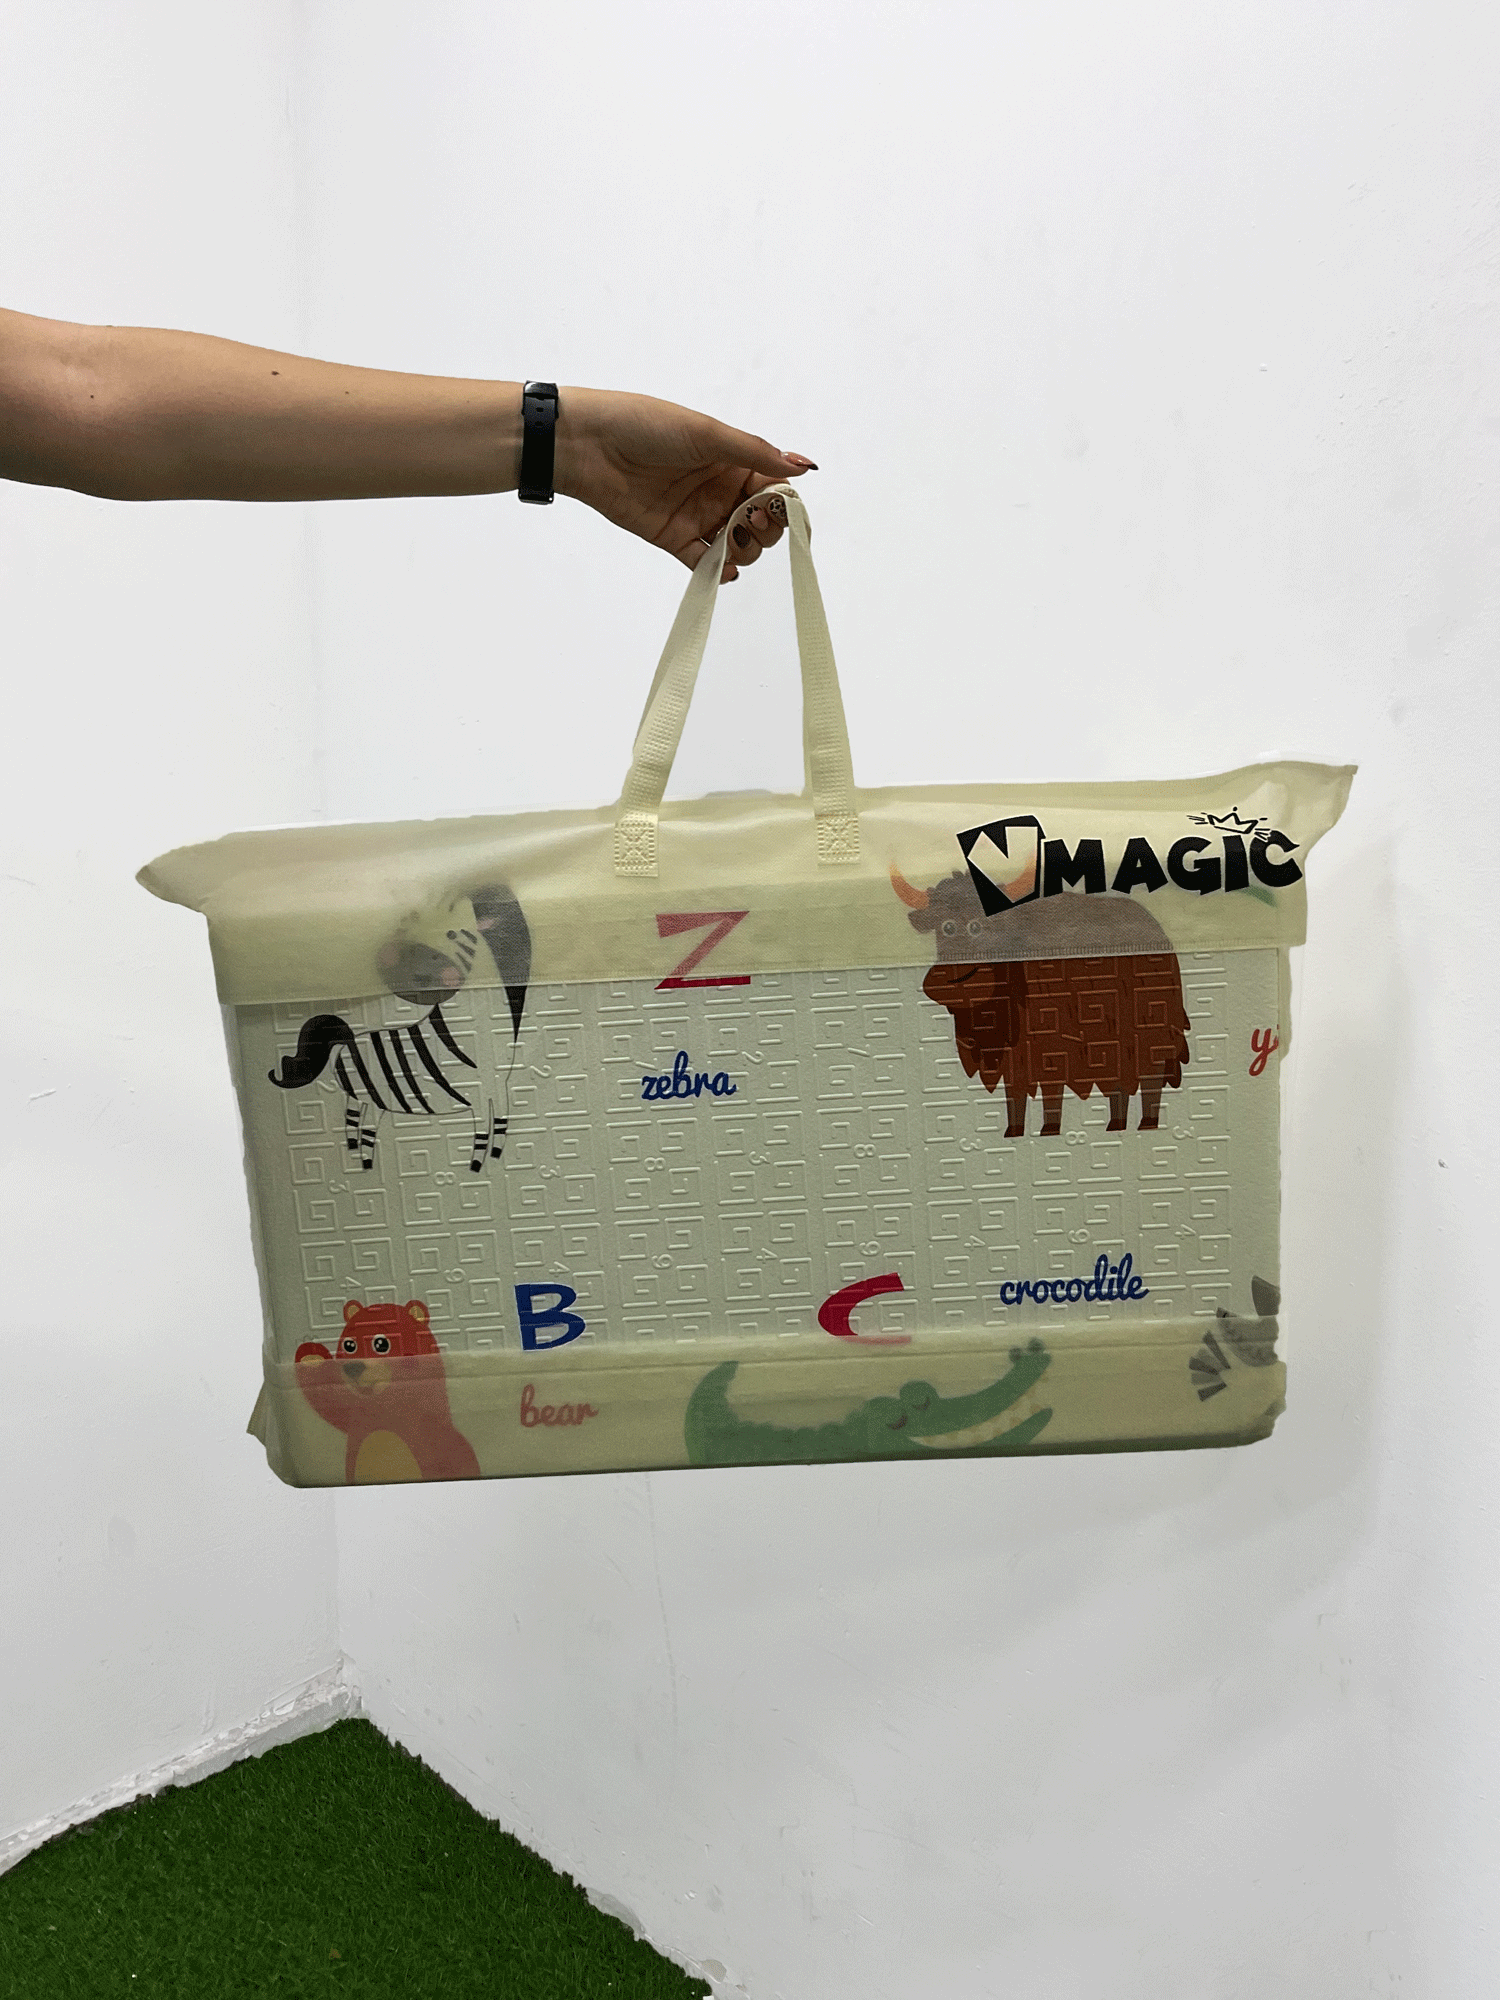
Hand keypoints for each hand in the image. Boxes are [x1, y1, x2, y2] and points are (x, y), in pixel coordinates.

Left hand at [554, 386, 816, 581]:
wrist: (588, 445)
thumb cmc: (644, 424)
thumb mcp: (707, 433)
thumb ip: (755, 453)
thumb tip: (803, 466)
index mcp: (732, 461)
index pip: (773, 489)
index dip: (781, 503)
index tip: (774, 506)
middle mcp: (719, 490)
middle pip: (762, 523)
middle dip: (767, 528)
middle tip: (751, 520)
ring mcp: (698, 516)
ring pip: (738, 546)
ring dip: (745, 550)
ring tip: (731, 540)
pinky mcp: (674, 538)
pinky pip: (705, 563)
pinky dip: (718, 571)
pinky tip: (721, 567)